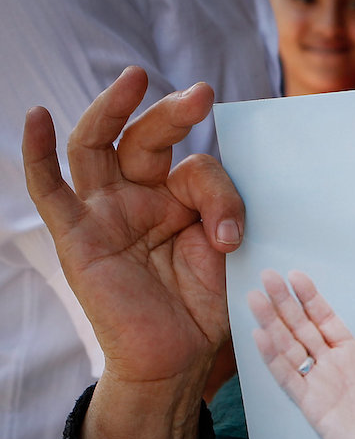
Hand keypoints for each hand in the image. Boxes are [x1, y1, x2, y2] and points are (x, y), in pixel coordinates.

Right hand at [22, 66, 242, 438]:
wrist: (177, 360)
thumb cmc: (204, 305)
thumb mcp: (227, 252)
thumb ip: (224, 217)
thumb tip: (222, 217)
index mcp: (178, 199)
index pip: (197, 168)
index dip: (221, 192)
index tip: (237, 229)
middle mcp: (139, 198)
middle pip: (145, 139)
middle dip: (172, 113)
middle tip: (203, 93)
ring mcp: (105, 214)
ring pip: (97, 147)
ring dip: (112, 110)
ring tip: (135, 79)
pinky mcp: (78, 238)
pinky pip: (49, 191)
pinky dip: (36, 152)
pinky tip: (33, 116)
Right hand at [249, 269, 354, 438]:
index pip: (327, 320)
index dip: (311, 299)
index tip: (296, 277)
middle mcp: (334, 367)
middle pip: (302, 328)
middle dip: (285, 303)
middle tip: (267, 277)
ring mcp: (320, 385)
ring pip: (290, 347)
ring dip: (272, 324)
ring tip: (255, 299)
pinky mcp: (311, 406)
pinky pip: (288, 377)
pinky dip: (273, 358)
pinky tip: (260, 336)